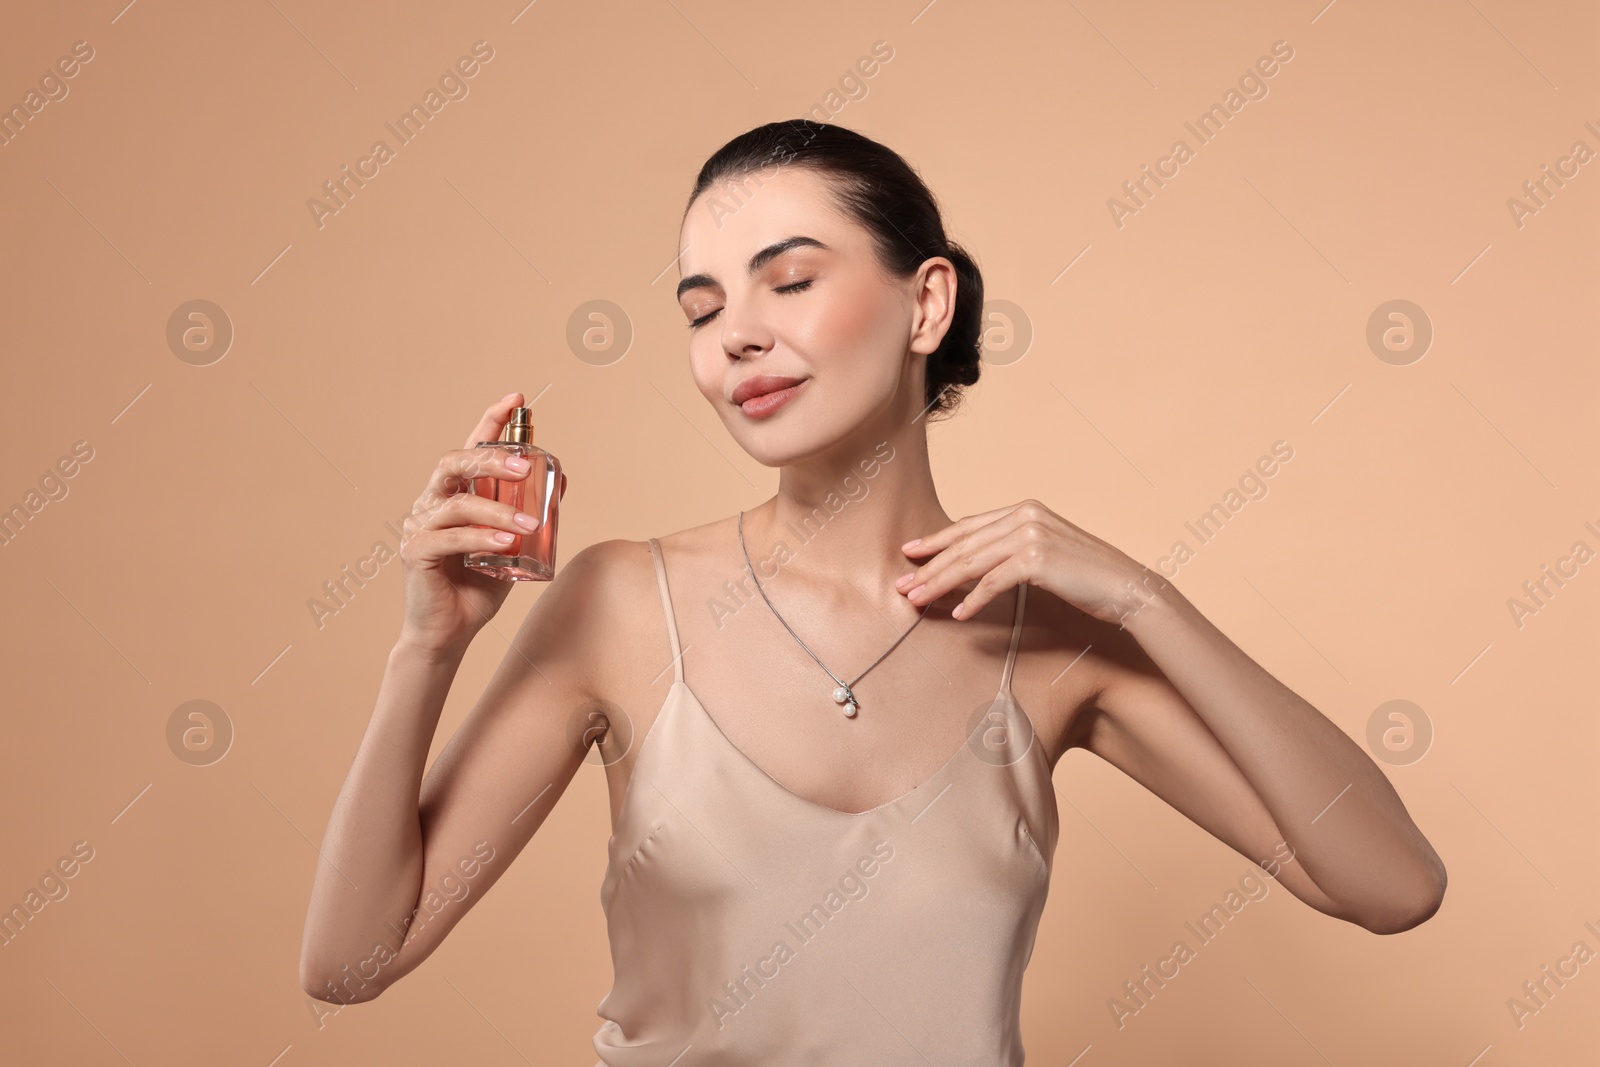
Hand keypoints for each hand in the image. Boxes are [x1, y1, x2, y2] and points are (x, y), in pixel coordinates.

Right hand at [396, 393, 564, 652]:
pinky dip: (480, 537)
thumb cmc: (479, 585)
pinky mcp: (415, 552)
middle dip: (492, 457)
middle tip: (526, 465)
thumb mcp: (514, 545)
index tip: (517, 399)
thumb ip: (530, 513)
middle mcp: (433, 502)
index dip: (490, 420)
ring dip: (497, 510)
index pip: (471, 447)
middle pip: (455, 462)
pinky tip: (505, 543)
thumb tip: (560, 478)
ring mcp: (421, 525)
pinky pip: (449, 537)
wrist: (451, 631)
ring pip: (457, 501)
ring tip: (529, 525)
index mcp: (456, 493)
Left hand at [893, 499, 1171, 627]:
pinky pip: (993, 581)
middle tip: (902, 585)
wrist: (1127, 586)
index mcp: (1024, 509)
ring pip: (971, 562)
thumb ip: (1012, 550)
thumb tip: (974, 566)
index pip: (969, 525)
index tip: (909, 552)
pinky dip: (973, 599)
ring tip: (918, 601)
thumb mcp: (1045, 553)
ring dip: (940, 584)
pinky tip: (958, 614)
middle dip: (929, 566)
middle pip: (964, 544)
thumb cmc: (1086, 576)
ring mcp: (1031, 534)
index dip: (936, 539)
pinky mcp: (1037, 558)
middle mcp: (1025, 515)